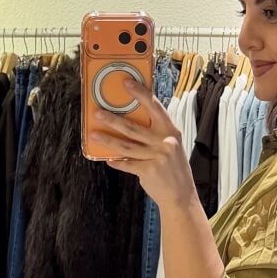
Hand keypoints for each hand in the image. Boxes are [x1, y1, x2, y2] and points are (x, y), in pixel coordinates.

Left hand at [87, 90, 197, 212]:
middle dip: (113, 120)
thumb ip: (156, 133)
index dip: (140, 93)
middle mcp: (164, 142)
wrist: (181, 195)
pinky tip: (107, 158)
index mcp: (171, 131)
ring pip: (126, 146)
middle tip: (97, 112)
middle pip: (133, 128)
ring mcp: (156, 157)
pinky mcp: (148, 171)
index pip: (154, 107)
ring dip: (108, 140)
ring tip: (95, 134)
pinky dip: (117, 162)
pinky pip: (127, 164)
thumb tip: (132, 121)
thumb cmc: (174, 168)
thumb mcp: (172, 146)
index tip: (126, 82)